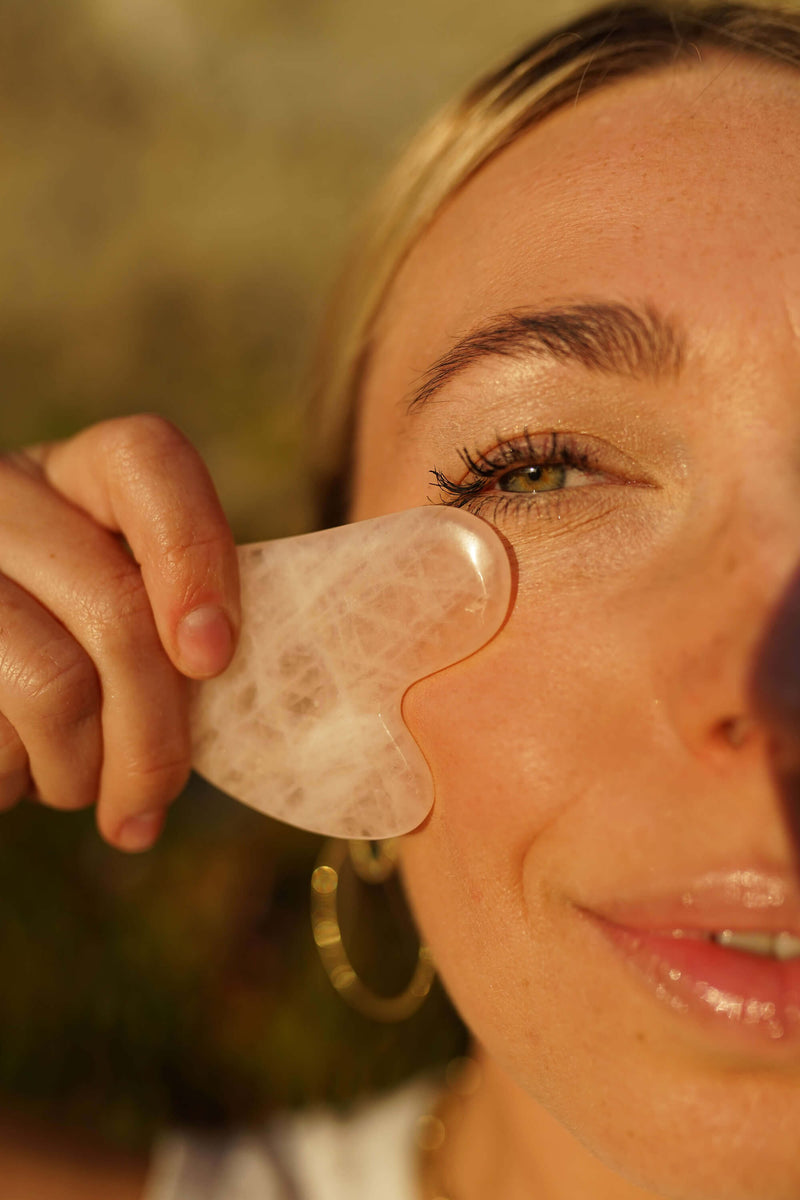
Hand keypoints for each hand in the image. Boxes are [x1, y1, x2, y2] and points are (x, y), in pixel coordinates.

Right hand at [0, 415, 239, 850]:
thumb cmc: (67, 669)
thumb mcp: (123, 623)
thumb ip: (181, 624)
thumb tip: (258, 677)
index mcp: (73, 476)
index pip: (147, 460)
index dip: (194, 555)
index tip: (213, 659)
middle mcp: (3, 495)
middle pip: (115, 604)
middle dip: (155, 731)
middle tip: (154, 798)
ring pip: (57, 682)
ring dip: (86, 771)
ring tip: (82, 791)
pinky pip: (0, 730)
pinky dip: (23, 777)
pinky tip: (18, 775)